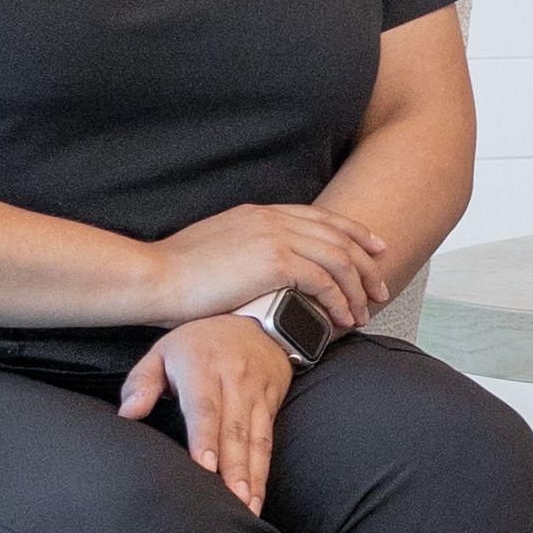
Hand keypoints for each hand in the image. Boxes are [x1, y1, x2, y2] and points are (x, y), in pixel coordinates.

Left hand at [119, 313, 294, 510]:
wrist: (258, 321)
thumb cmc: (199, 342)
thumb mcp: (163, 350)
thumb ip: (142, 381)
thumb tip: (128, 413)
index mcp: (202, 369)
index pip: (204, 408)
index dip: (205, 438)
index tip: (204, 467)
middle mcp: (234, 383)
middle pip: (234, 430)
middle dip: (233, 469)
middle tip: (231, 502)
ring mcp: (256, 395)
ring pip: (255, 440)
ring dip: (252, 476)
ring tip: (247, 508)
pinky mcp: (272, 405)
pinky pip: (268, 442)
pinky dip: (263, 472)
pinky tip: (258, 497)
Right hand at [144, 200, 392, 331]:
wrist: (152, 278)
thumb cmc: (175, 275)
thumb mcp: (217, 249)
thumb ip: (247, 250)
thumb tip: (264, 270)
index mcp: (259, 213)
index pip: (319, 218)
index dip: (353, 232)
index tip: (374, 248)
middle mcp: (272, 218)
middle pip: (338, 236)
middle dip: (366, 264)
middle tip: (380, 289)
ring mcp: (275, 236)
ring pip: (338, 259)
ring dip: (356, 289)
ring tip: (363, 314)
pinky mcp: (275, 261)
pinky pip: (324, 280)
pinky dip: (339, 301)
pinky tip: (342, 319)